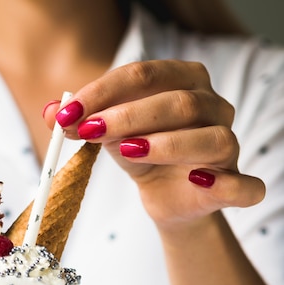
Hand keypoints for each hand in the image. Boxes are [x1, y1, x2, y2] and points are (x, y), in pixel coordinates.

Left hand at [43, 60, 264, 228]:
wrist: (167, 199)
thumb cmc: (143, 157)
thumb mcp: (109, 136)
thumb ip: (83, 122)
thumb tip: (51, 113)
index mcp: (185, 82)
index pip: (145, 74)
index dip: (104, 92)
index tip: (68, 113)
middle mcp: (214, 107)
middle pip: (179, 102)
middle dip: (129, 115)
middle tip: (89, 131)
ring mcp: (229, 147)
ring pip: (212, 138)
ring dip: (169, 144)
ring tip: (129, 153)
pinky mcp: (236, 184)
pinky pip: (245, 185)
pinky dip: (225, 184)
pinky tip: (195, 182)